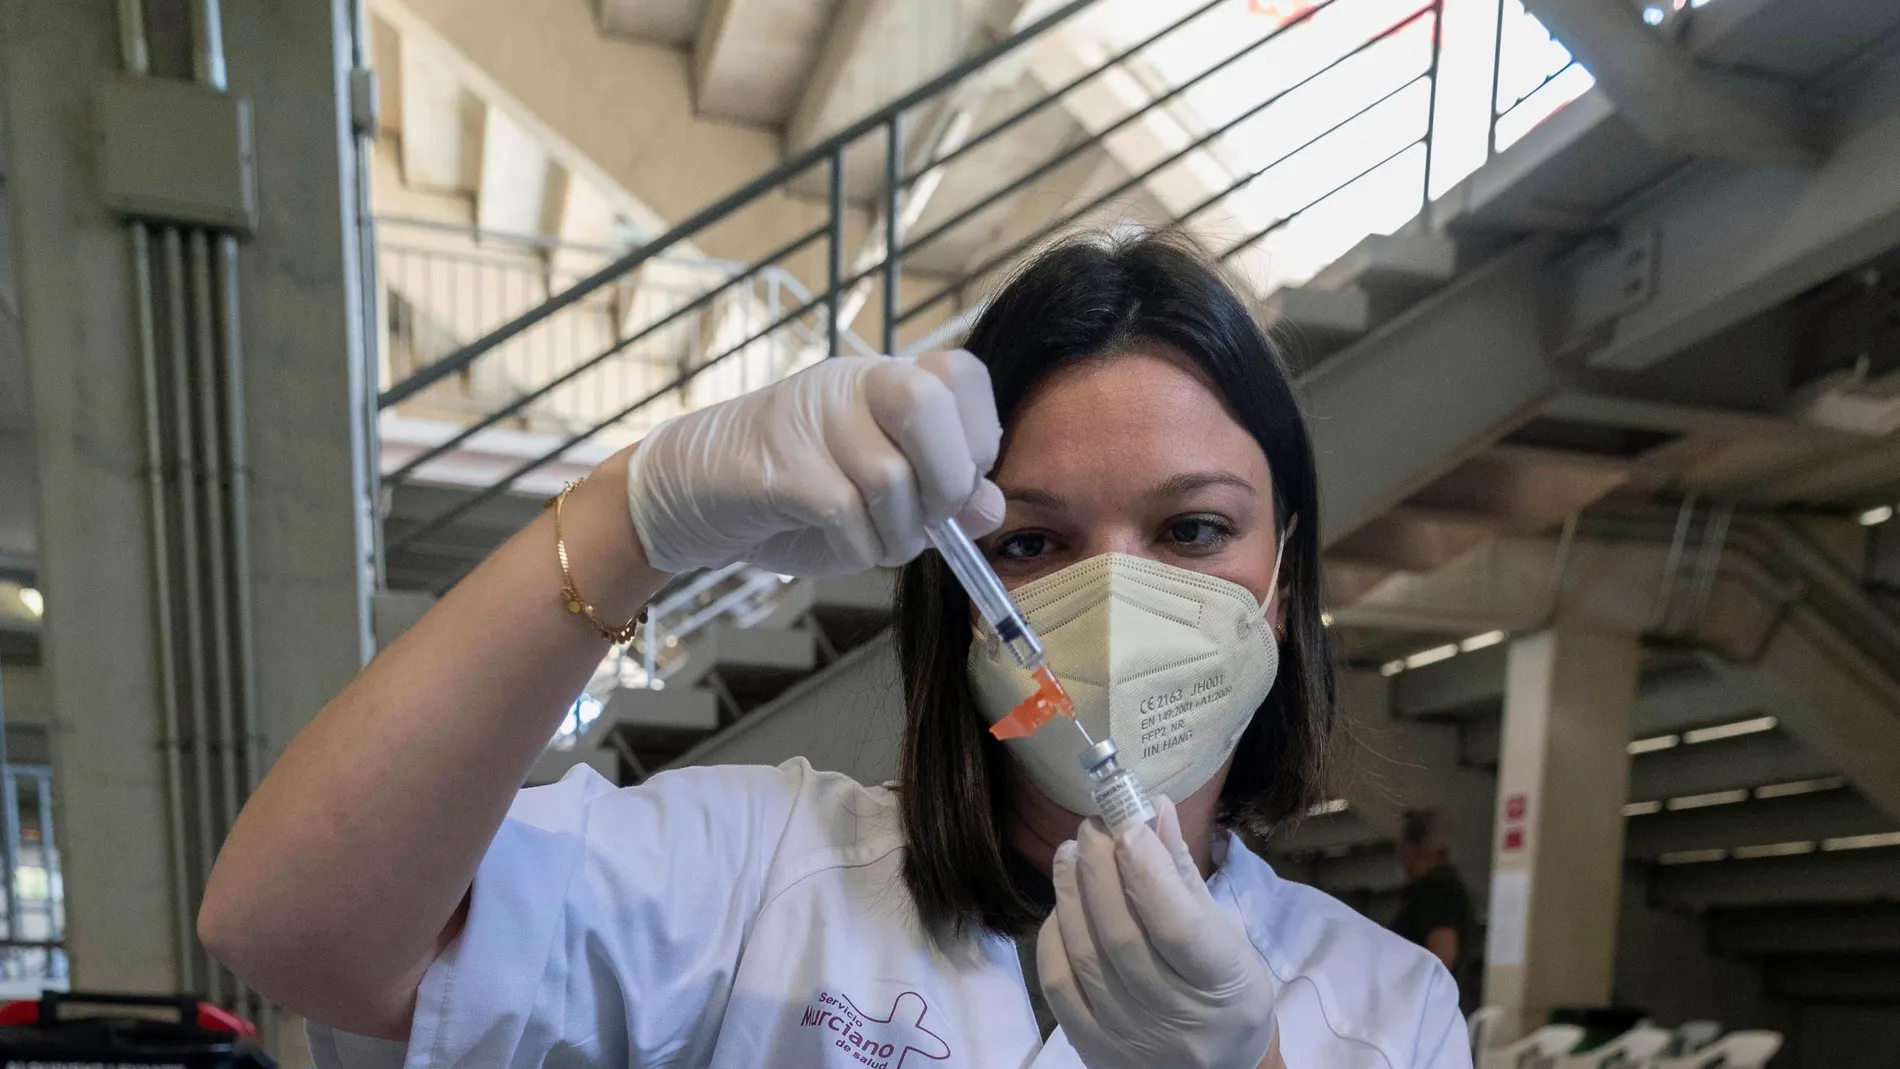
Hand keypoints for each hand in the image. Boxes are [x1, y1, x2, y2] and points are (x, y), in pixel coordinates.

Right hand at [625, 352, 1003, 575]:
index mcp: (883, 379)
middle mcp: (850, 383)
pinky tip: (839, 545)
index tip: (958, 483)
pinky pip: (844, 512)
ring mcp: (810, 418)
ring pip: (890, 478)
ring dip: (897, 534)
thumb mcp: (882, 499)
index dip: (977, 436)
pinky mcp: (777, 465)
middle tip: (927, 521)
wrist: (690, 496)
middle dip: (946, 483)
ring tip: (873, 541)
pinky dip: (857, 547)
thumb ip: (940, 496)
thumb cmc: (795, 497)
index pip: (961, 372)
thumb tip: (990, 507)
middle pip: (929, 406)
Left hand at [1039, 796, 1278, 1068]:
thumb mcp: (1225, 933)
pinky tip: (1060, 904)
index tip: (1127, 823)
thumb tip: (1154, 809)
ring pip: (1085, 955)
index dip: (1147, 871)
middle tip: (1092, 827)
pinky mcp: (1093, 1048)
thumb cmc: (1226, 988)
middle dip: (1100, 870)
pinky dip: (1053, 935)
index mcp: (1224, 985)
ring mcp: (1130, 1038)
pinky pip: (1058, 984)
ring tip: (1069, 851)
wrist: (1218, 1068)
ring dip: (1070, 893)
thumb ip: (1184, 875)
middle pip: (1122, 936)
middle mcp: (1176, 1019)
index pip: (1179, 927)